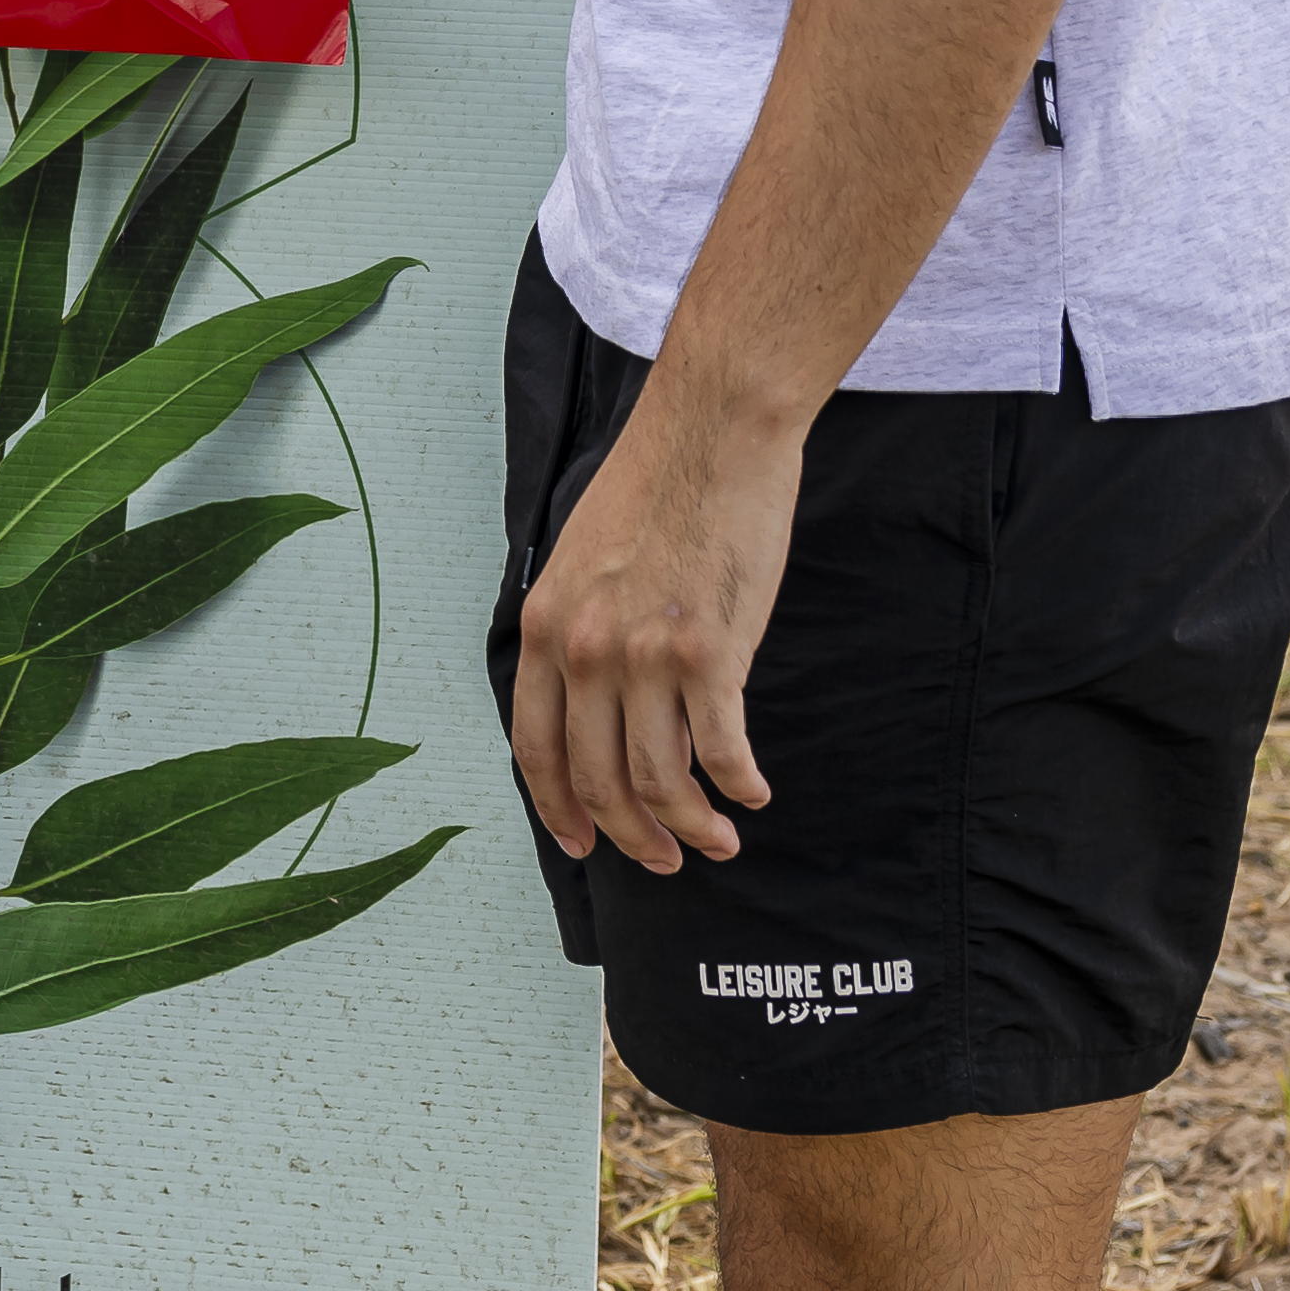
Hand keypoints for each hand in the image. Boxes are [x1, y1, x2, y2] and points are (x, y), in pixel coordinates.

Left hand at [505, 390, 796, 869]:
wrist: (712, 431)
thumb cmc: (657, 486)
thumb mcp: (583, 559)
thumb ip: (579, 630)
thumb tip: (595, 701)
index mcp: (545, 626)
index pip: (536, 749)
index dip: (559, 810)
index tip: (583, 844)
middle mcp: (585, 650)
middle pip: (599, 779)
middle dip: (631, 836)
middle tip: (662, 860)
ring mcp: (645, 655)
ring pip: (660, 780)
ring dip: (691, 827)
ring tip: (717, 841)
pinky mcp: (709, 653)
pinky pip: (719, 750)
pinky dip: (738, 785)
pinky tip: (753, 793)